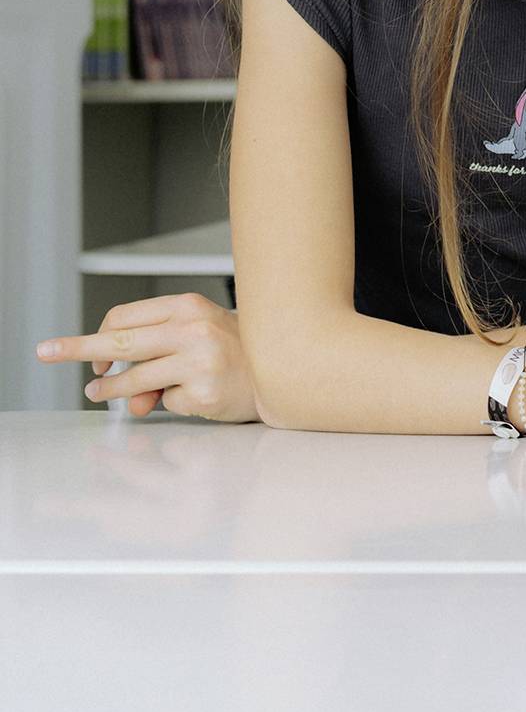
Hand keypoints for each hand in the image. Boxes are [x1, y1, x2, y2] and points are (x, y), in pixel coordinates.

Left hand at [37, 294, 254, 420]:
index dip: (99, 337)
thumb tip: (128, 397)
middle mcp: (193, 330)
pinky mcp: (205, 393)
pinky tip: (194, 396)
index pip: (124, 317)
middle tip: (48, 352)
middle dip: (76, 350)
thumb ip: (157, 359)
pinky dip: (171, 404)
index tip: (88, 354)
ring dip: (110, 393)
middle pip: (117, 343)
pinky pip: (166, 403)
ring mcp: (199, 362)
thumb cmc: (241, 350)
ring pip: (132, 381)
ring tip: (102, 395)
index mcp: (188, 307)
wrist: (291, 368)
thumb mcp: (198, 342)